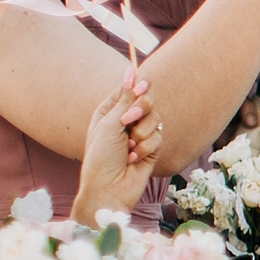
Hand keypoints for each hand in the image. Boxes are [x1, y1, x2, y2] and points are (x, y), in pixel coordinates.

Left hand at [72, 69, 159, 226]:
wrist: (108, 188)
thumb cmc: (100, 156)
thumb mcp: (110, 124)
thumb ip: (127, 99)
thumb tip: (132, 71)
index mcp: (110, 111)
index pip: (129, 89)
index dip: (137, 86)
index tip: (142, 84)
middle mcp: (126, 120)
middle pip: (147, 100)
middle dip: (141, 110)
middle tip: (129, 120)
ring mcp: (139, 134)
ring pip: (155, 120)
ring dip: (142, 134)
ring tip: (129, 148)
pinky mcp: (152, 148)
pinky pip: (159, 137)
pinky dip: (146, 148)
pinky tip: (133, 159)